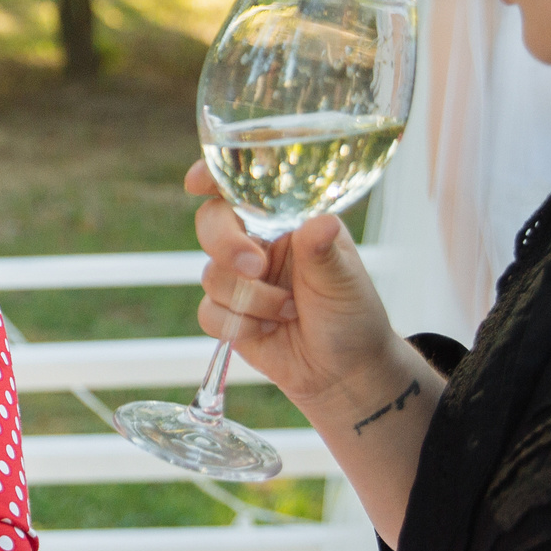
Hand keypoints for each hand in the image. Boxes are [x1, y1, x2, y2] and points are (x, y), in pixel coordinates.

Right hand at [186, 159, 406, 414]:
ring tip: (289, 312)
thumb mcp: (344, 280)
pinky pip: (208, 313)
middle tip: (256, 266)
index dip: (214, 178)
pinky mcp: (227, 315)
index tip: (198, 183)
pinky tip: (268, 331)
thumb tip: (321, 222)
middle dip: (226, 245)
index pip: (243, 189)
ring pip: (211, 274)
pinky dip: (239, 324)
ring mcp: (239, 280)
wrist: (344, 373)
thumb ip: (323, 252)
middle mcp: (257, 244)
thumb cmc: (352, 316)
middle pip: (211, 223)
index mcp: (286, 222)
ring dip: (252, 299)